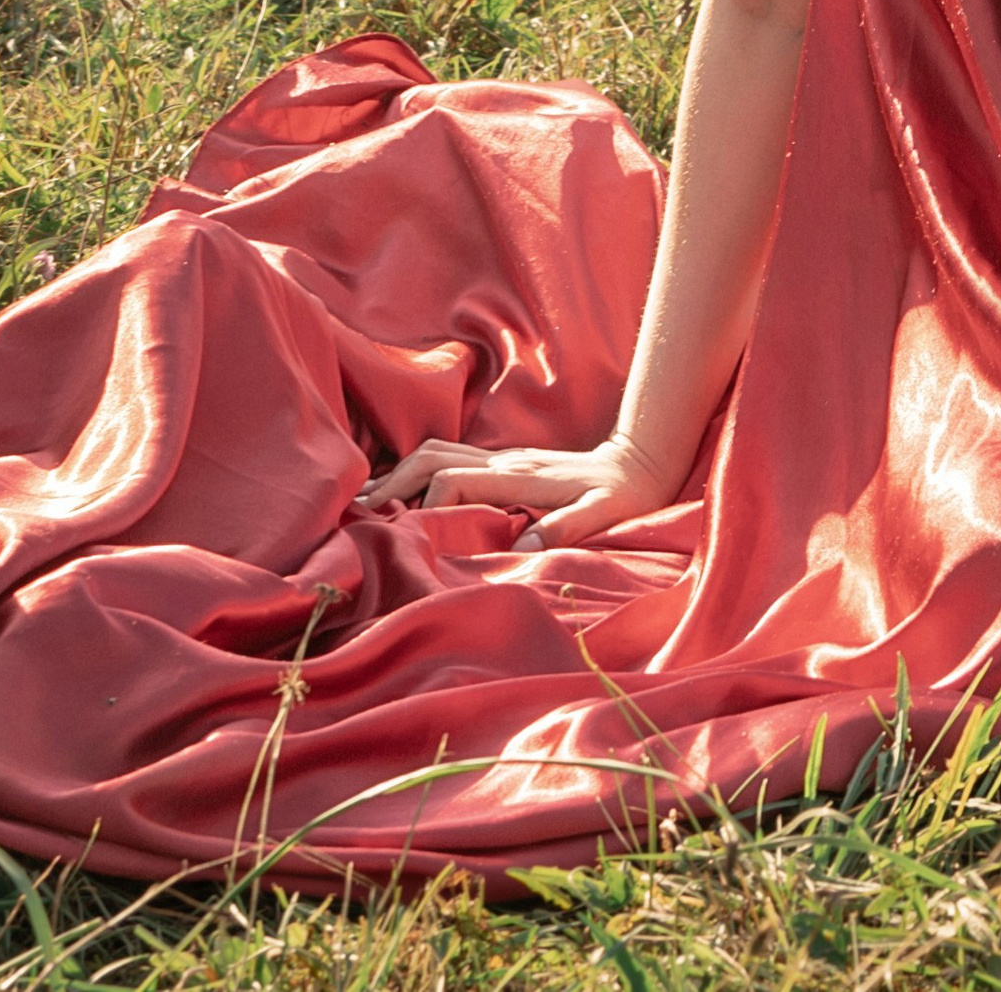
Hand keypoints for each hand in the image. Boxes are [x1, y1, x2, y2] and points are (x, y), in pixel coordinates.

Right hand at [356, 427, 674, 550]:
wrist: (641, 460)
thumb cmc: (624, 495)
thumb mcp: (604, 515)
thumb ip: (566, 528)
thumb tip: (524, 547)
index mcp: (519, 475)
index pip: (453, 480)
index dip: (426, 506)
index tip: (408, 536)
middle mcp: (503, 460)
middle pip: (431, 456)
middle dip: (394, 481)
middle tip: (359, 512)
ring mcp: (502, 458)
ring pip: (436, 452)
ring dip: (400, 474)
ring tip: (370, 502)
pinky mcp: (505, 464)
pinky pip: (449, 460)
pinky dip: (418, 472)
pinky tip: (406, 495)